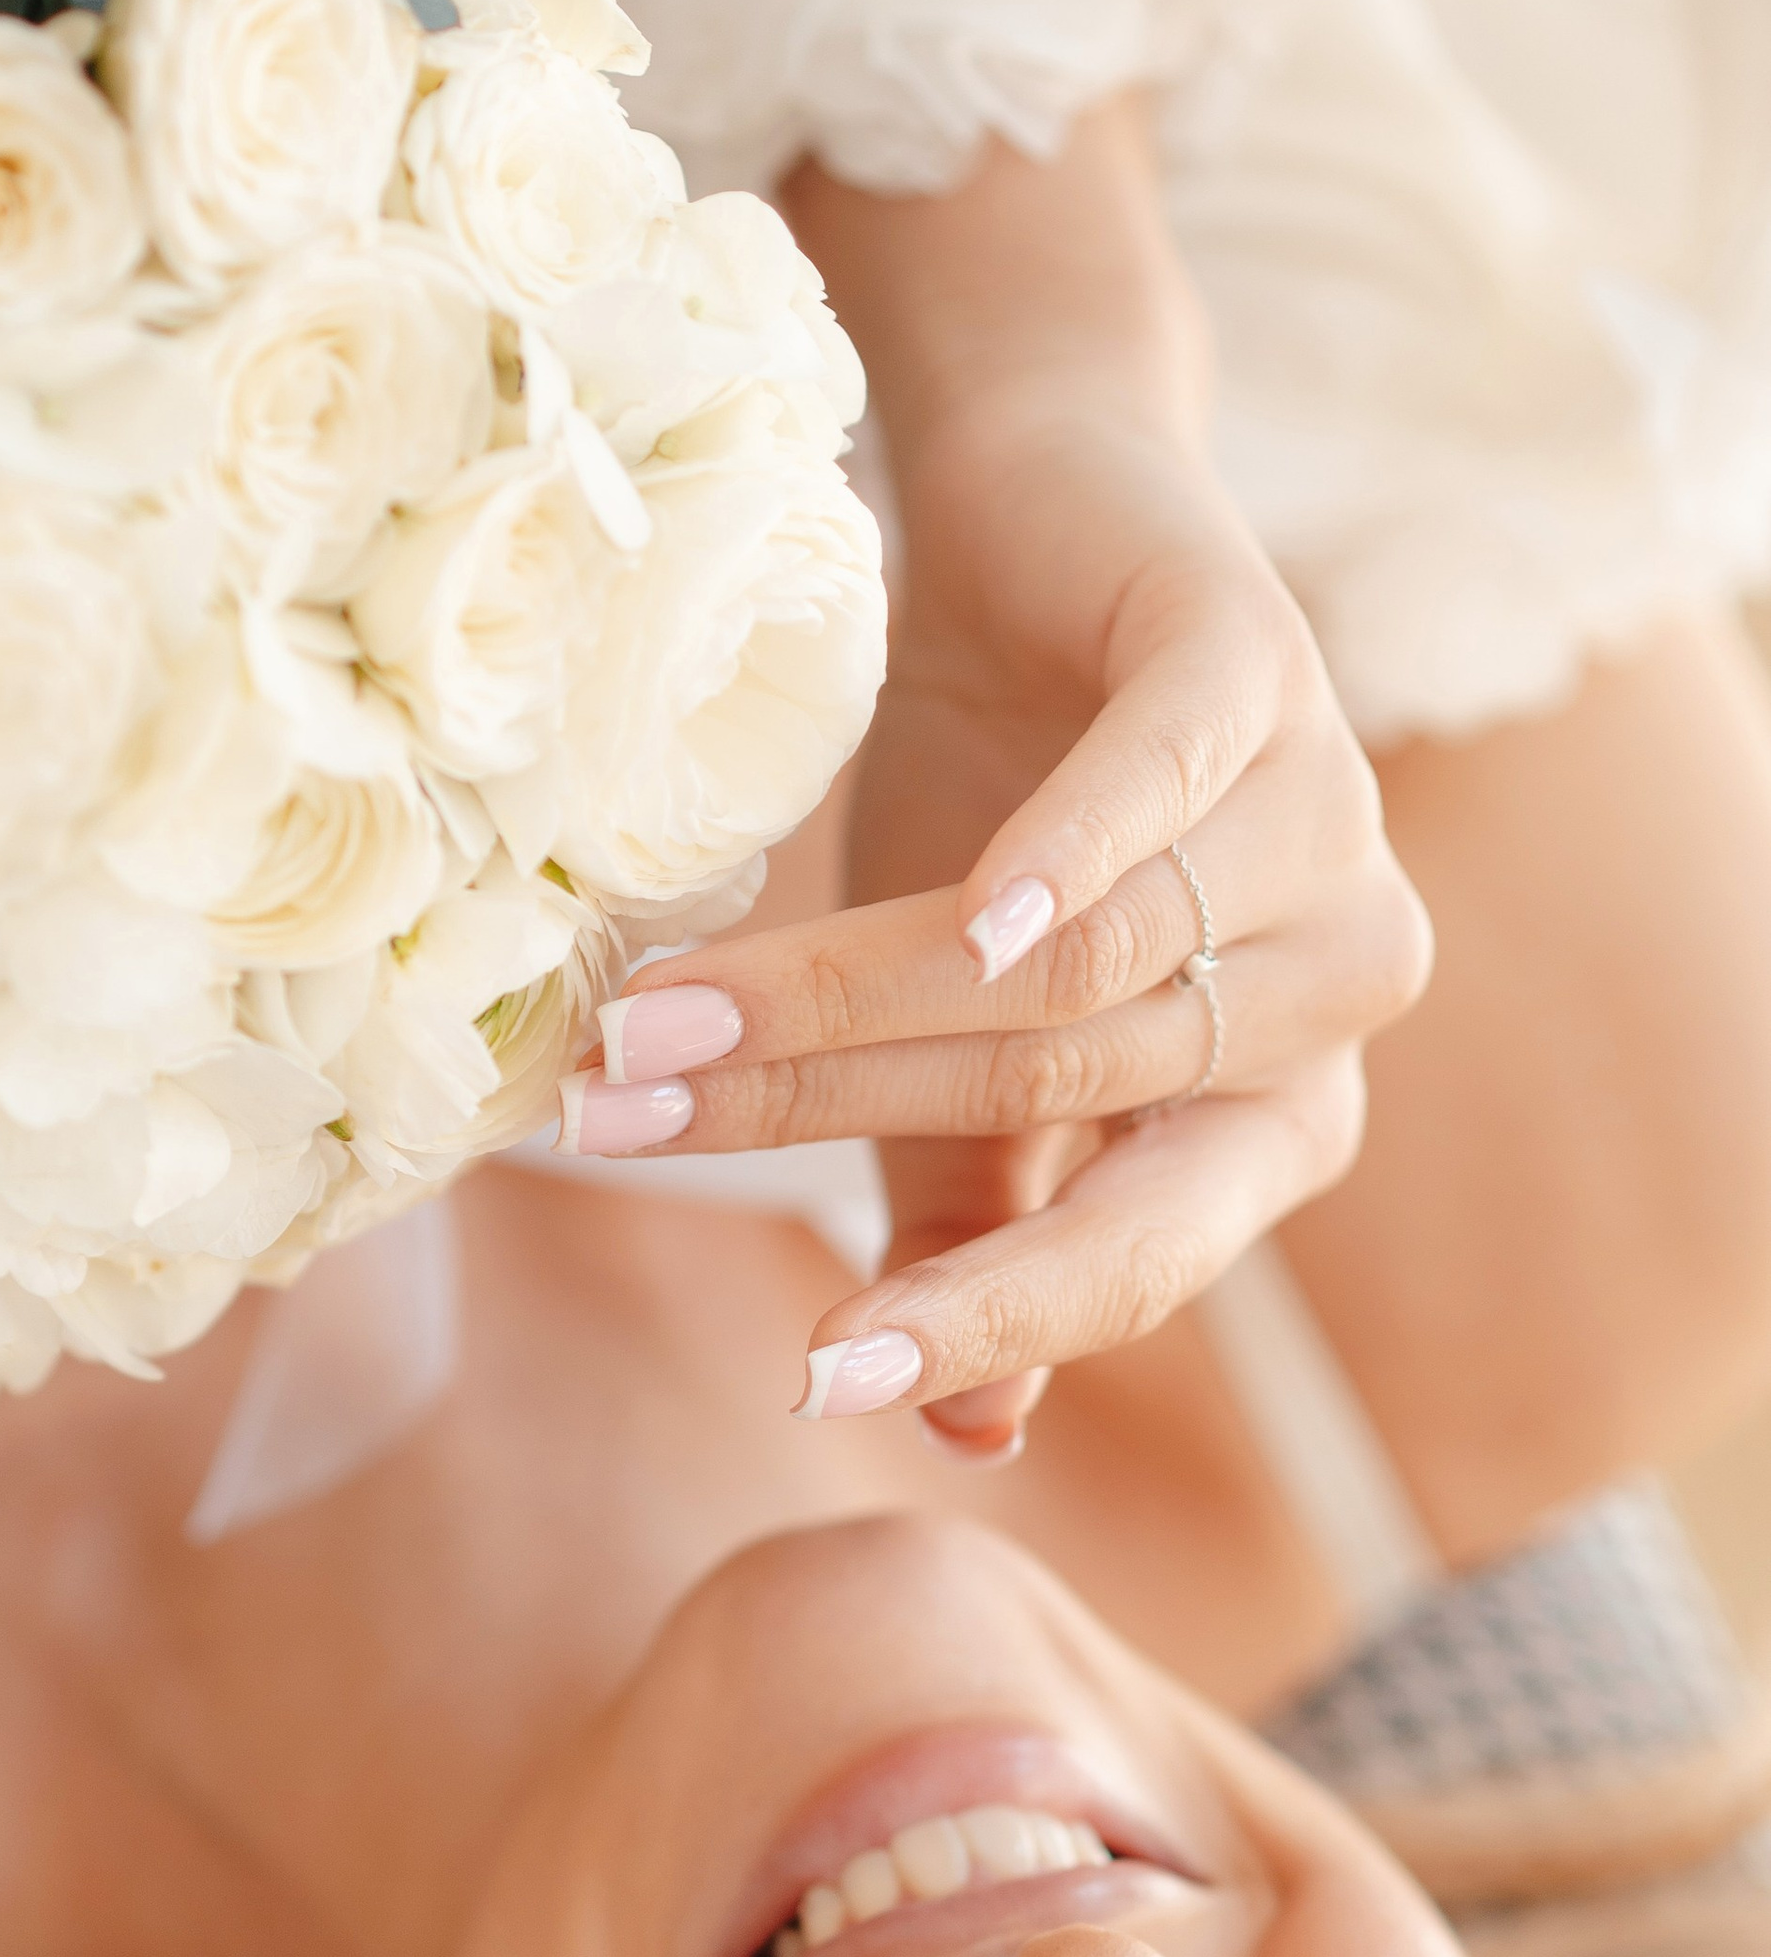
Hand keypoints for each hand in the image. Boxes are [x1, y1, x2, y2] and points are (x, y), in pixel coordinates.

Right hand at [557, 126, 1432, 1434]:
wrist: (1038, 520)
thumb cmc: (1000, 797)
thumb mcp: (964, 1033)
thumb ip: (980, 1208)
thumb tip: (975, 1436)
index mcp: (1277, 1111)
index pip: (1138, 1257)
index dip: (977, 1317)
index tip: (812, 1380)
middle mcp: (1337, 991)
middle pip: (1056, 1088)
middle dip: (821, 1114)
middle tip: (621, 1126)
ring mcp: (1325, 828)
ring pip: (1075, 966)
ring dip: (845, 999)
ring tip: (652, 1026)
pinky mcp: (1264, 675)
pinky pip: (1171, 794)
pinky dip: (1073, 857)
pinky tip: (980, 914)